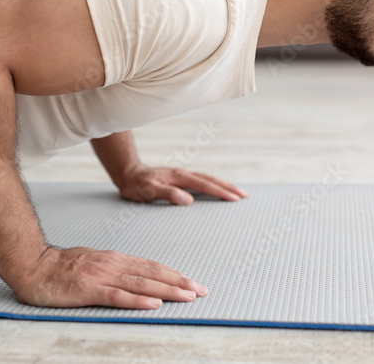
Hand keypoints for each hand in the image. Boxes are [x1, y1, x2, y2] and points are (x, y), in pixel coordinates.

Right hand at [13, 245, 207, 308]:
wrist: (33, 265)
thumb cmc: (61, 268)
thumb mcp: (94, 263)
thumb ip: (115, 271)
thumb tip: (136, 278)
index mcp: (115, 260)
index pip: (151, 267)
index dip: (174, 275)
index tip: (193, 282)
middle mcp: (113, 265)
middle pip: (152, 274)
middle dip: (179, 282)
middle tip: (201, 290)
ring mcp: (102, 277)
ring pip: (141, 284)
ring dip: (167, 290)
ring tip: (187, 295)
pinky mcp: (89, 290)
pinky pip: (118, 296)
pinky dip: (138, 300)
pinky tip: (153, 304)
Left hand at [117, 165, 248, 204]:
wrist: (128, 174)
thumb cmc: (136, 185)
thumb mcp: (148, 191)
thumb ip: (167, 195)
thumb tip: (188, 200)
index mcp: (179, 177)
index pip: (204, 185)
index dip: (220, 192)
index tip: (234, 198)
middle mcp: (183, 174)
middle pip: (211, 180)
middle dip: (228, 187)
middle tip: (244, 195)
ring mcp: (183, 175)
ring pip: (208, 179)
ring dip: (223, 185)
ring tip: (237, 192)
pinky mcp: (181, 179)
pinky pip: (202, 181)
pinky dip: (213, 184)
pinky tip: (218, 189)